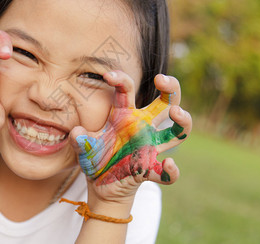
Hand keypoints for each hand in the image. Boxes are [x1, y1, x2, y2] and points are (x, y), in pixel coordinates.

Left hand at [71, 72, 191, 198]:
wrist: (99, 184)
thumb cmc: (95, 156)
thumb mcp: (84, 146)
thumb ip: (80, 139)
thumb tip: (76, 132)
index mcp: (124, 115)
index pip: (127, 90)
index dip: (121, 79)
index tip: (108, 76)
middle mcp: (142, 127)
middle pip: (165, 102)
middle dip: (170, 87)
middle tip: (161, 79)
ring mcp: (149, 147)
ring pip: (177, 132)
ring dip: (183, 121)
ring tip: (176, 112)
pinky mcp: (151, 170)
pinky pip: (167, 173)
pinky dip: (171, 171)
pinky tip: (168, 164)